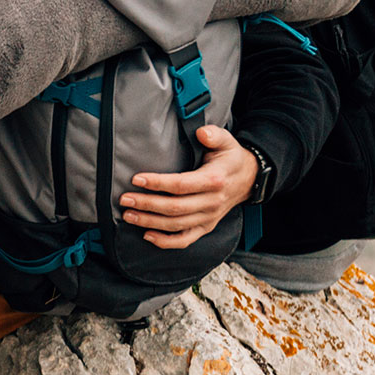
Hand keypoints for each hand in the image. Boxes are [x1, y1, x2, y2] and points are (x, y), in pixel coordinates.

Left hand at [119, 125, 256, 249]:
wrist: (249, 179)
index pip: (181, 184)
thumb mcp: (227, 141)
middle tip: (124, 199)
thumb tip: (202, 133)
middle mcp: (211, 202)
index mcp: (214, 181)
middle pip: (175, 208)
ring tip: (129, 215)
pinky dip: (166, 242)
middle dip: (147, 204)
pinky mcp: (206, 227)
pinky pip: (185, 239)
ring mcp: (209, 218)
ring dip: (150, 222)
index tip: (137, 179)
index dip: (158, 183)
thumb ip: (214, 135)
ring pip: (176, 225)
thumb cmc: (231, 158)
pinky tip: (147, 236)